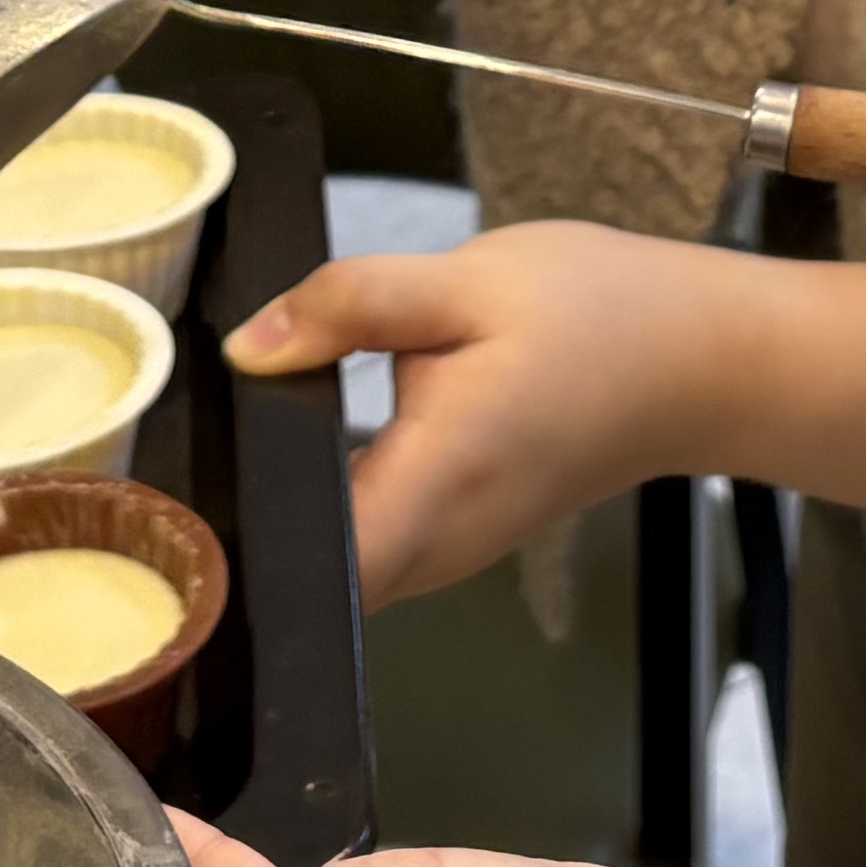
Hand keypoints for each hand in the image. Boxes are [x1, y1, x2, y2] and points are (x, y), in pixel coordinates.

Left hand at [224, 230, 739, 604]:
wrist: (697, 358)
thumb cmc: (598, 316)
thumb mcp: (465, 281)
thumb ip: (349, 305)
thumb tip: (248, 347)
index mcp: (434, 484)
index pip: (312, 574)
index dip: (237, 558)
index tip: (177, 515)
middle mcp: (438, 546)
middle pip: (309, 585)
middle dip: (240, 541)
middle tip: (167, 475)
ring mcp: (451, 554)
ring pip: (337, 572)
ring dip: (283, 527)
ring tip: (223, 451)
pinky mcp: (460, 538)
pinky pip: (371, 549)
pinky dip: (328, 515)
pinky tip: (296, 447)